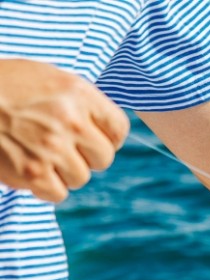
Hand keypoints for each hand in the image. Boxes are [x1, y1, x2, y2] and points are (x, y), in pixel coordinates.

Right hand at [0, 59, 128, 201]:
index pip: (119, 129)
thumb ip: (80, 101)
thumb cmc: (3, 87)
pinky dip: (44, 186)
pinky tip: (27, 167)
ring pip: (81, 177)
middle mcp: (70, 119)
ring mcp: (51, 147)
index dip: (107, 138)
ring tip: (36, 152)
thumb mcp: (46, 78)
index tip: (90, 139)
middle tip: (58, 146)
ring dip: (62, 171)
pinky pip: (58, 193)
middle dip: (84, 156)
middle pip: (104, 158)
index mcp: (78, 92)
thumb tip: (108, 130)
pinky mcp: (32, 172)